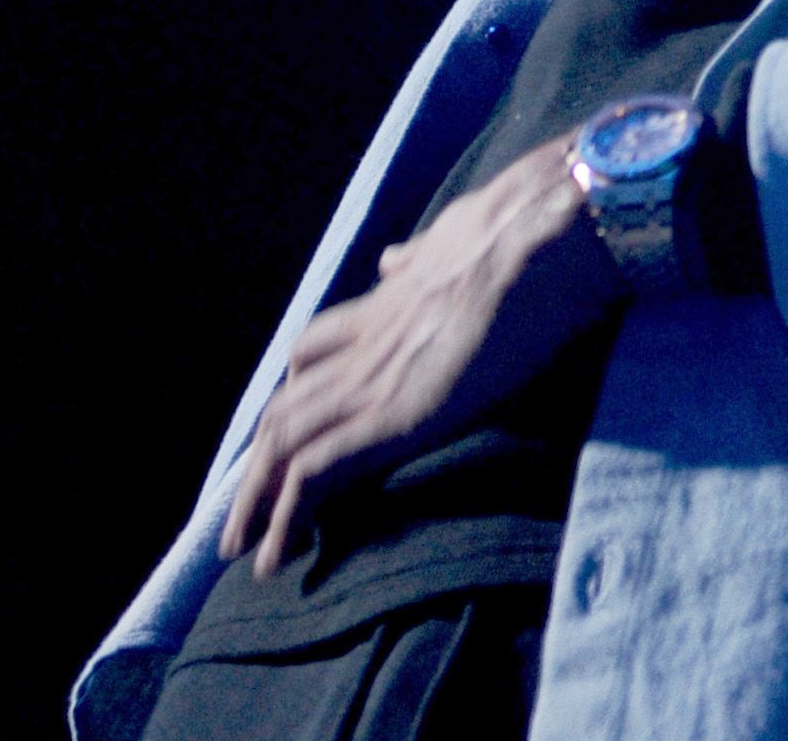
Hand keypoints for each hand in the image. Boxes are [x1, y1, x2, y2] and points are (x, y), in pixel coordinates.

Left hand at [221, 134, 625, 578]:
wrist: (545, 234)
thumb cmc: (528, 234)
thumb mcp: (457, 237)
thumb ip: (423, 258)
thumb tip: (396, 261)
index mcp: (387, 305)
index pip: (315, 353)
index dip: (296, 398)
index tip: (283, 443)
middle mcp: (367, 342)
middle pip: (285, 405)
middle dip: (259, 463)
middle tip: (241, 516)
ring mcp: (375, 378)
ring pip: (283, 440)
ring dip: (257, 500)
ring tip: (246, 551)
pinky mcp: (393, 414)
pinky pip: (316, 470)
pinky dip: (287, 515)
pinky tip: (280, 554)